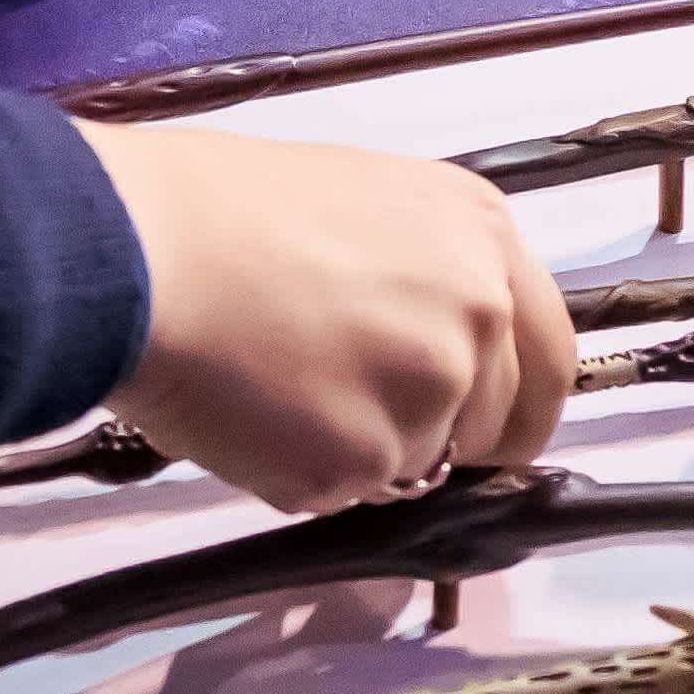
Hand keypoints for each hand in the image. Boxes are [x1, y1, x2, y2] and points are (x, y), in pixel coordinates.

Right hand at [90, 123, 577, 510]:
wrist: (142, 247)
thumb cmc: (217, 208)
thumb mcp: (360, 201)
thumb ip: (419, 274)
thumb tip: (416, 345)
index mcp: (483, 238)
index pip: (551, 359)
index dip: (521, 411)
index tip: (493, 439)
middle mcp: (479, 315)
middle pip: (492, 425)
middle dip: (435, 439)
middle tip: (348, 416)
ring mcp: (430, 392)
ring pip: (411, 464)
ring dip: (355, 450)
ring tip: (271, 386)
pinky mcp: (366, 459)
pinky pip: (340, 491)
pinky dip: (294, 471)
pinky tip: (244, 410)